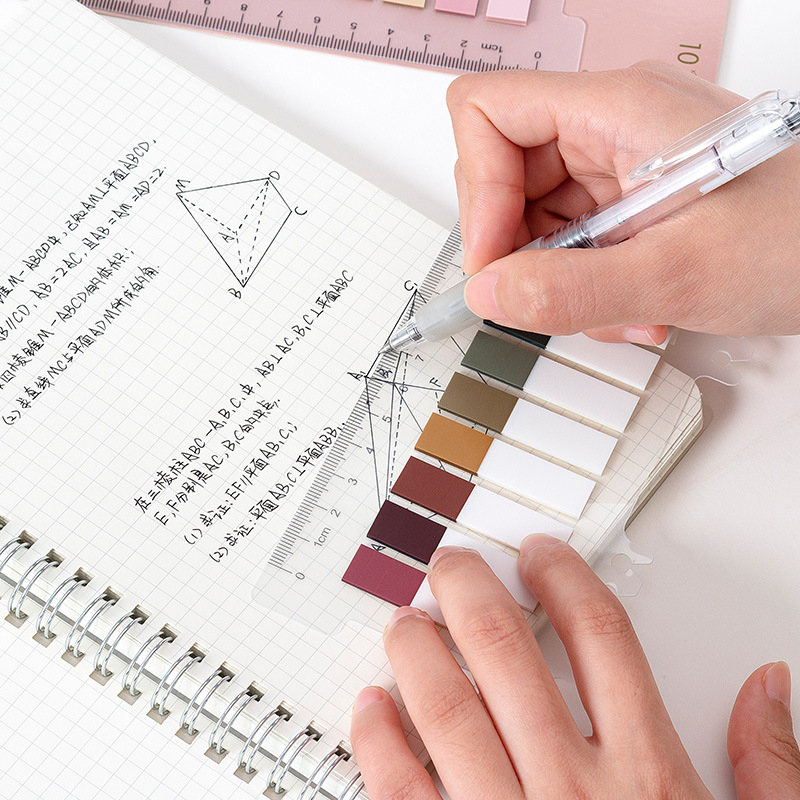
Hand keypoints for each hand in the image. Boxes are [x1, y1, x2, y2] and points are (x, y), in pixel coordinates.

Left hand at [350, 535, 799, 798]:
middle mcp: (573, 790)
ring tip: (406, 619)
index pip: (600, 636)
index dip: (565, 579)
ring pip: (446, 707)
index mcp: (648, 775)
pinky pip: (401, 792)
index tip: (538, 555)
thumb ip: (770, 766)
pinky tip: (371, 706)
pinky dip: (378, 740)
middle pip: (506, 650)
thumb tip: (769, 685)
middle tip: (451, 565)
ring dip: (417, 650)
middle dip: (470, 591)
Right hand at [447, 64, 799, 343]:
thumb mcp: (678, 272)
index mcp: (616, 107)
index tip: (495, 261)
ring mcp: (624, 163)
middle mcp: (612, 125)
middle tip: (544, 300)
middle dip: (520, 251)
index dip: (478, 191)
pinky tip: (635, 308)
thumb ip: (570, 289)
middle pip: (506, 175)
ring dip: (560, 279)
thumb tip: (489, 294)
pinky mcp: (636, 199)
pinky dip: (589, 284)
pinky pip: (576, 241)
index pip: (488, 113)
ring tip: (616, 312)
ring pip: (538, 218)